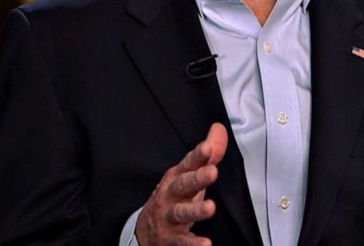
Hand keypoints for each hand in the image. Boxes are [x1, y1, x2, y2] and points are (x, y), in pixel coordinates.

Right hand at [135, 123, 227, 245]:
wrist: (145, 231)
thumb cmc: (174, 197)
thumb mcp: (188, 174)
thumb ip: (207, 154)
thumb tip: (219, 129)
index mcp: (176, 178)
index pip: (188, 163)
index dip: (198, 155)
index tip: (208, 148)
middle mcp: (170, 196)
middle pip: (183, 185)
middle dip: (197, 178)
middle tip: (212, 172)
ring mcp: (169, 218)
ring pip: (181, 213)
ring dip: (196, 210)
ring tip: (210, 208)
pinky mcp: (171, 239)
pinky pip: (182, 242)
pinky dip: (193, 244)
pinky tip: (205, 244)